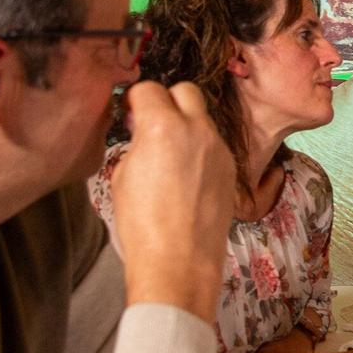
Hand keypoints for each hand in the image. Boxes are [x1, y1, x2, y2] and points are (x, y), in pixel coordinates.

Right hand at [109, 81, 235, 321]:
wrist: (178, 262)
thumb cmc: (142, 225)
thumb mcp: (121, 176)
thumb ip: (136, 144)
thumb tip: (142, 133)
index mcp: (162, 126)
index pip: (150, 89)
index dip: (137, 100)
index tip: (132, 112)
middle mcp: (196, 130)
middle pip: (186, 91)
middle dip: (168, 101)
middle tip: (154, 124)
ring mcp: (219, 149)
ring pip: (203, 119)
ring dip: (187, 126)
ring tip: (170, 155)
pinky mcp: (231, 168)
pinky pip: (215, 145)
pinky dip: (201, 149)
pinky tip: (188, 175)